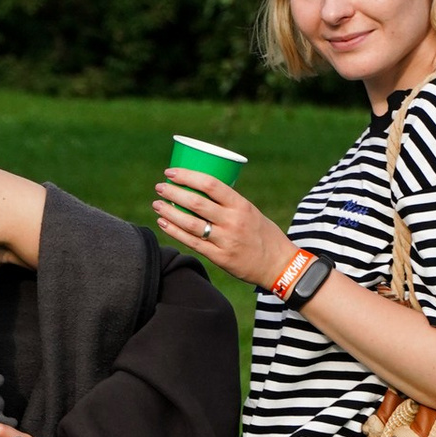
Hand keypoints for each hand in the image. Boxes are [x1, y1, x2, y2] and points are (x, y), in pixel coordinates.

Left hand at [150, 165, 292, 290]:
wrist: (279, 264)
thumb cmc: (262, 234)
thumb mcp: (250, 212)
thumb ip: (228, 204)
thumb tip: (198, 190)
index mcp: (241, 205)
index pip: (211, 185)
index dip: (188, 176)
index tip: (171, 172)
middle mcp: (233, 221)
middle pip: (196, 203)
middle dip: (173, 192)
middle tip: (160, 187)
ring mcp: (225, 240)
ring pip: (190, 223)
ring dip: (169, 212)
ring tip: (156, 204)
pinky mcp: (220, 257)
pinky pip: (192, 242)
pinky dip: (174, 231)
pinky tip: (163, 222)